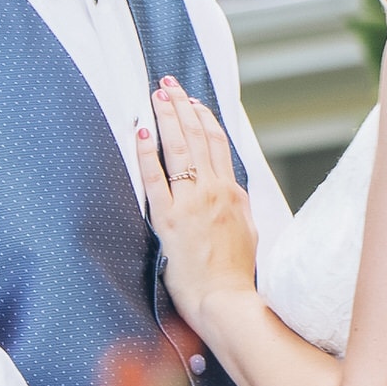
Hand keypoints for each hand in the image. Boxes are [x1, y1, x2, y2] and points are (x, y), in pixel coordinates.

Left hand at [136, 77, 257, 330]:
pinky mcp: (170, 220)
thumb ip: (237, 209)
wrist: (227, 300)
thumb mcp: (247, 234)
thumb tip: (233, 197)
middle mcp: (215, 192)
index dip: (204, 119)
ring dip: (167, 119)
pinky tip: (139, 134)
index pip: (219, 145)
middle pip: (199, 138)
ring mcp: (192, 204)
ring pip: (180, 150)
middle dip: (182, 107)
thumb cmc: (236, 276)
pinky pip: (155, 180)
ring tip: (156, 96)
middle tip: (169, 85)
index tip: (193, 103)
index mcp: (234, 194)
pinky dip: (147, 155)